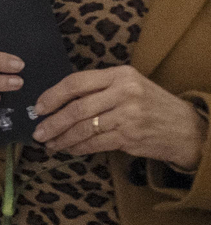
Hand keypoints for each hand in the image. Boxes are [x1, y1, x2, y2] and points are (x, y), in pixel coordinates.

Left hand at [33, 66, 207, 169]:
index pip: (77, 82)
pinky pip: (94, 143)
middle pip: (77, 108)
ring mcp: (128, 115)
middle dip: (53, 122)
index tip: (39, 107)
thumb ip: (99, 89)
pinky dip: (77, 147)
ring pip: (83, 128)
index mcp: (120, 75)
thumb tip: (58, 100)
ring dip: (62, 138)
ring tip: (50, 143)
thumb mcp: (130, 86)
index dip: (53, 95)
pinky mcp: (129, 136)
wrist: (185, 127)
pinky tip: (69, 149)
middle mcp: (124, 92)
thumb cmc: (150, 105)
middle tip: (39, 132)